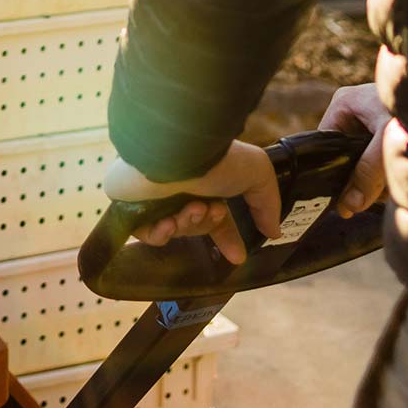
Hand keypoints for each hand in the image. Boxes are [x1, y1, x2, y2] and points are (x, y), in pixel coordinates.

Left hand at [101, 141, 280, 265]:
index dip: (227, 238)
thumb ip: (267, 204)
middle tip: (212, 212)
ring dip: (188, 225)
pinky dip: (160, 233)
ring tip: (192, 209)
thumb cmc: (217, 159)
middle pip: (197, 226)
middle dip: (208, 225)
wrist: (175, 150)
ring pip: (175, 228)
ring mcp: (157, 195)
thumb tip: (274, 232)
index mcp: (208, 180)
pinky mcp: (133, 205)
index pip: (217, 217)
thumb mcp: (257, 174)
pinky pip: (147, 233)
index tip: (237, 257)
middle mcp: (182, 186)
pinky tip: (168, 223)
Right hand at [319, 83, 393, 218]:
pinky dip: (389, 174)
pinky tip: (401, 179)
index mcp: (344, 105)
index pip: (325, 145)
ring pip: (363, 163)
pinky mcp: (388, 135)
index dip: (332, 172)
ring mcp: (371, 125)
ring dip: (378, 181)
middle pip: (345, 157)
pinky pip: (379, 162)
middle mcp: (354, 113)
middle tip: (379, 191)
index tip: (344, 199)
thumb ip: (368, 173)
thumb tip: (349, 206)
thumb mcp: (387, 141)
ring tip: (396, 184)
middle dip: (362, 180)